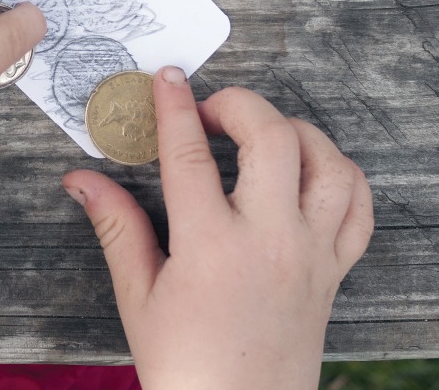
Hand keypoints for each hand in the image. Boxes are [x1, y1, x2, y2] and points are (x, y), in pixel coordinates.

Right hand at [63, 67, 373, 389]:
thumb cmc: (183, 364)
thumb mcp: (138, 296)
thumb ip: (115, 226)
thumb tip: (80, 178)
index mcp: (212, 247)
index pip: (191, 155)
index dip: (175, 107)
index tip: (167, 77)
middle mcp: (270, 241)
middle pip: (273, 138)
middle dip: (239, 104)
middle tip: (209, 112)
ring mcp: (312, 253)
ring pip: (328, 163)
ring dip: (296, 131)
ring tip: (261, 135)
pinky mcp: (335, 269)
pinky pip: (358, 206)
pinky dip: (339, 174)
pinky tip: (307, 171)